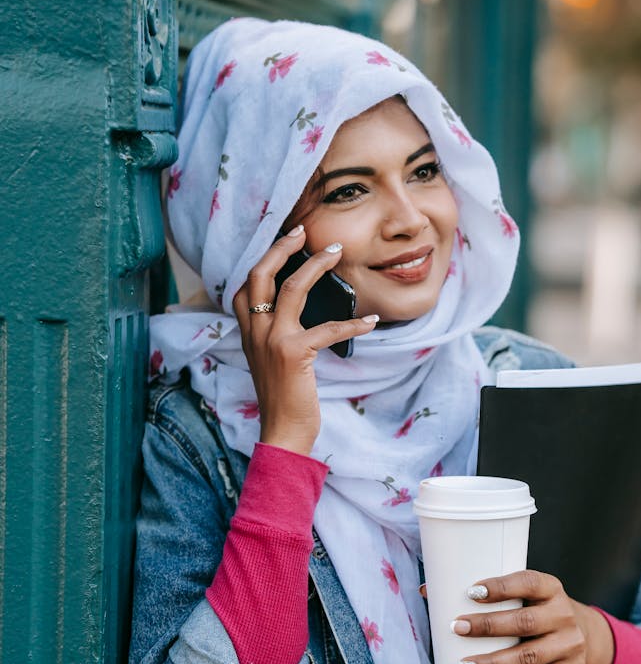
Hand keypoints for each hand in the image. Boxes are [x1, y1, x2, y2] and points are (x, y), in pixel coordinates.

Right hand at [232, 226, 377, 454]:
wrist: (282, 432)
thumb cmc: (284, 398)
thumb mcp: (272, 360)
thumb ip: (278, 334)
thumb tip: (304, 312)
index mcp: (249, 331)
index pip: (246, 285)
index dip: (264, 259)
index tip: (287, 241)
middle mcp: (255, 331)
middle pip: (260, 274)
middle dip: (282, 248)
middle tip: (304, 231)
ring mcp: (272, 340)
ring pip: (291, 288)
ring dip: (315, 266)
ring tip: (335, 254)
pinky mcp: (294, 354)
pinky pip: (328, 328)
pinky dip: (353, 323)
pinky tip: (371, 322)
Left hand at [451, 570, 614, 663]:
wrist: (585, 635)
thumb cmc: (538, 610)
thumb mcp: (526, 594)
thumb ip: (487, 593)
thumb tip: (427, 591)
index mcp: (551, 588)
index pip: (528, 583)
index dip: (500, 587)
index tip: (471, 592)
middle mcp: (564, 615)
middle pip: (525, 622)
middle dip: (488, 626)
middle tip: (457, 628)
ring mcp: (569, 646)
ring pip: (528, 658)